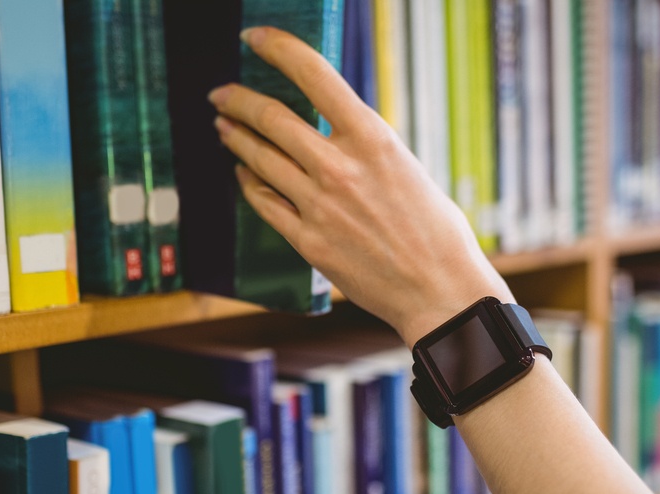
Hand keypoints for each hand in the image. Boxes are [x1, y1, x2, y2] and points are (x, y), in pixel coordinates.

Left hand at [208, 27, 512, 345]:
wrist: (439, 290)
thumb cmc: (435, 230)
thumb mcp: (406, 168)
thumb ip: (364, 148)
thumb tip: (330, 133)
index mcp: (373, 138)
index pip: (314, 75)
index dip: (277, 49)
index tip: (254, 38)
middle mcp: (340, 167)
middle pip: (272, 118)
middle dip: (238, 100)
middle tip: (221, 93)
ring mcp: (319, 206)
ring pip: (259, 160)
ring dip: (235, 139)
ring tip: (222, 127)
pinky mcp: (308, 242)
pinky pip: (264, 204)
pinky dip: (249, 184)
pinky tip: (243, 175)